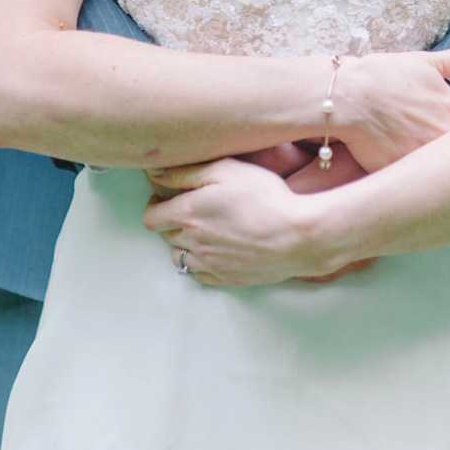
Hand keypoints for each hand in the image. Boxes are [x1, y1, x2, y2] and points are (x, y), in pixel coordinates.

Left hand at [143, 157, 325, 287]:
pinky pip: (201, 275)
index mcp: (187, 215)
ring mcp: (210, 264)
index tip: (166, 198)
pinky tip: (215, 251)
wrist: (297, 235)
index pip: (151, 218)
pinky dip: (202, 263)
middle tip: (190, 209)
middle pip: (165, 237)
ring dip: (185, 245)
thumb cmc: (263, 197)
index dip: (155, 206)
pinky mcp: (227, 278)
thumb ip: (184, 172)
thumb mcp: (224, 170)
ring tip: (203, 231)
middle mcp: (193, 243)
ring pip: (181, 259)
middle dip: (171, 222)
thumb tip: (153, 174)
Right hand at [335, 43, 449, 173]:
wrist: (347, 98)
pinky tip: (417, 176)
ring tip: (441, 165)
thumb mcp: (426, 63)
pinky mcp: (406, 176)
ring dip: (449, 169)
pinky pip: (422, 185)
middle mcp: (449, 139)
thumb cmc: (385, 77)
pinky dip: (422, 181)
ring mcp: (428, 161)